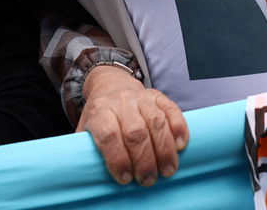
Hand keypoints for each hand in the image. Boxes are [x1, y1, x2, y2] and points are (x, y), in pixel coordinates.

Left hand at [77, 65, 187, 186]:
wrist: (112, 86)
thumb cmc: (101, 117)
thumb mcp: (86, 130)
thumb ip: (87, 149)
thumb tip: (91, 175)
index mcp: (100, 111)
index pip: (108, 135)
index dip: (118, 159)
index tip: (125, 178)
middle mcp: (121, 102)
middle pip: (135, 132)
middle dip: (144, 160)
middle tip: (148, 180)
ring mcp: (141, 97)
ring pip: (156, 122)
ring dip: (164, 150)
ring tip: (167, 170)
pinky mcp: (158, 96)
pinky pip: (172, 111)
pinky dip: (179, 129)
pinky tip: (180, 146)